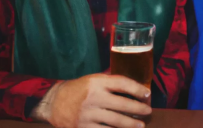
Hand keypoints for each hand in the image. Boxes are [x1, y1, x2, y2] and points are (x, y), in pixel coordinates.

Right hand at [32, 73, 151, 127]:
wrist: (55, 102)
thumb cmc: (79, 88)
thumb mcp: (93, 79)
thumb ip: (110, 81)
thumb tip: (133, 84)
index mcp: (97, 82)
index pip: (122, 84)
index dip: (137, 89)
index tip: (148, 94)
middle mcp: (93, 97)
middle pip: (122, 104)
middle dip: (138, 109)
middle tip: (148, 111)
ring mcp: (88, 114)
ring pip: (115, 121)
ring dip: (131, 124)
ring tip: (141, 125)